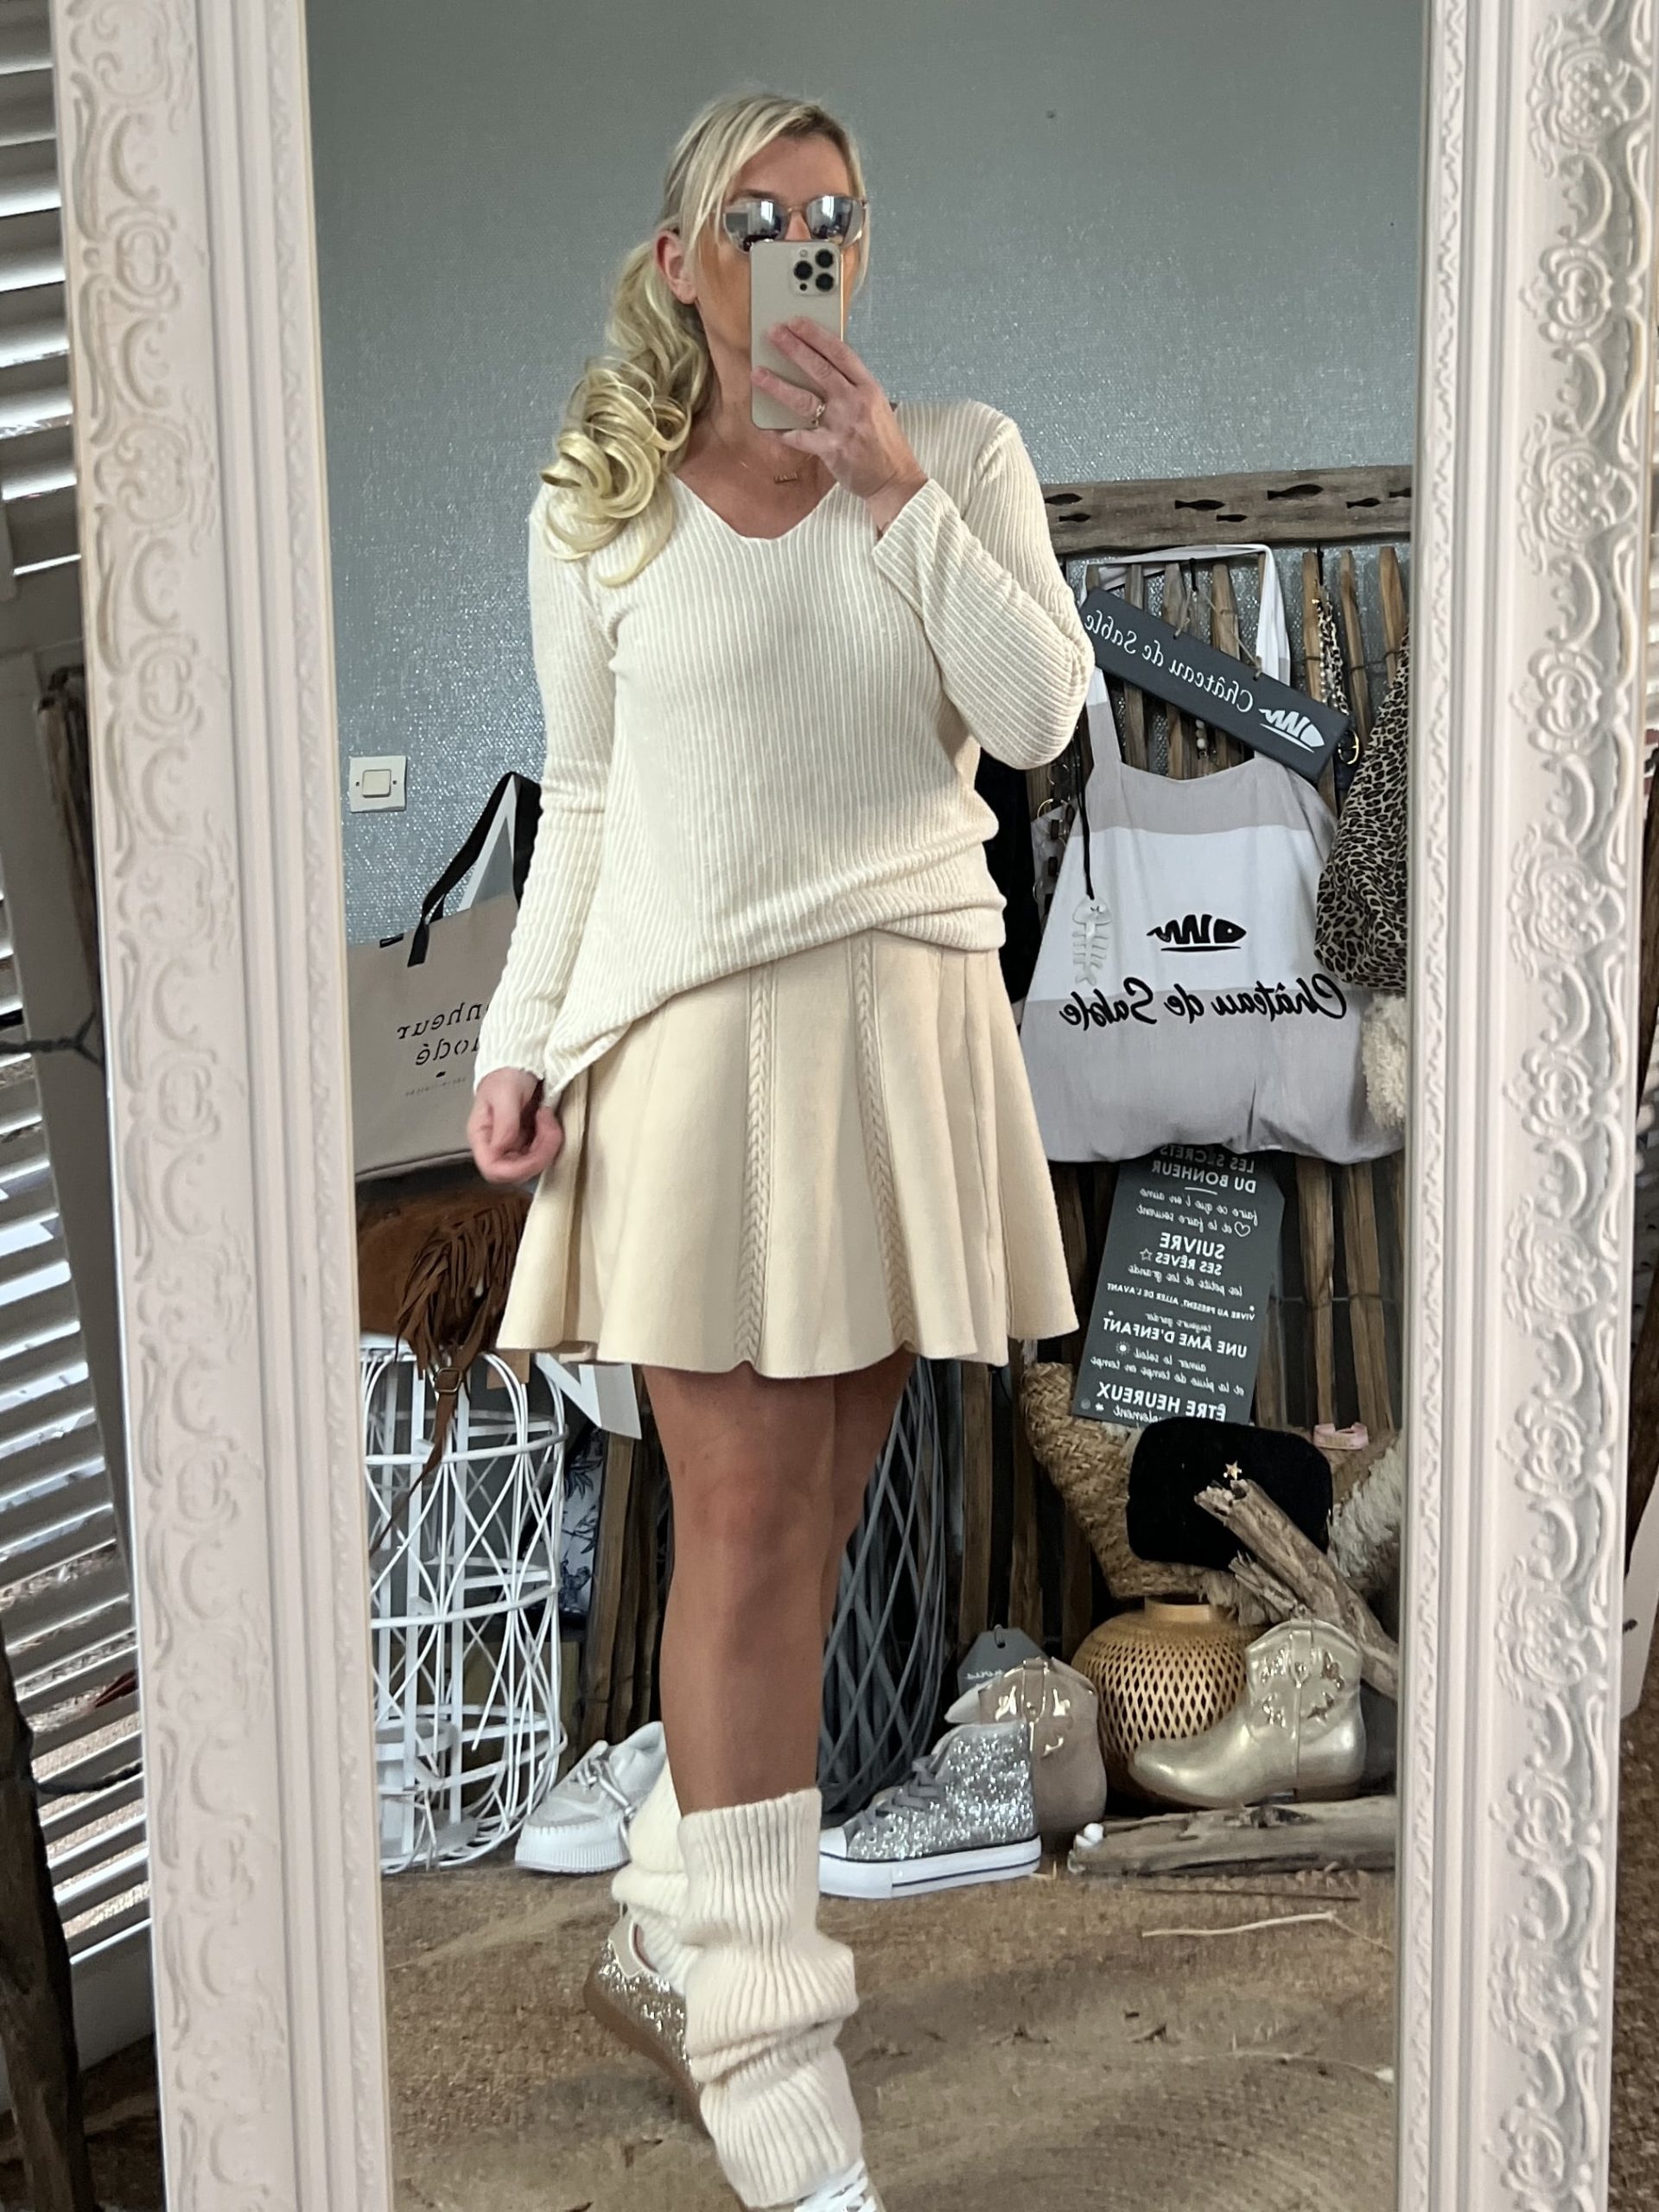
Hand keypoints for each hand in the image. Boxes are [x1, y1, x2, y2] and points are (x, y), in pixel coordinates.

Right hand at [469, 1067, 562, 1184]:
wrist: (521, 1059)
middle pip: (517, 1171)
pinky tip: (548, 1120)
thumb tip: (503, 1147)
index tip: (536, 1154)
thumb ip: (505, 1122)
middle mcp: (496, 1144)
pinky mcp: (528, 1140)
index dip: (516, 1170)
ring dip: (548, 1145)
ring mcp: (513, 1143)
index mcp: (482, 1136)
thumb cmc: (507, 1072)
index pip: (493, 1169)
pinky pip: (542, 1152)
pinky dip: (551, 1139)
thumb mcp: (505, 1093)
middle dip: (539, 1154)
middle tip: (547, 1125)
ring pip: (533, 1164)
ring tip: (547, 1117)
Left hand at [753, 321, 927, 523]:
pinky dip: (781, 432)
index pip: (840, 352)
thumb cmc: (884, 443)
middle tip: (773, 333)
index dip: (816, 335)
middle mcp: (855, 402)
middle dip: (794, 348)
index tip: (797, 322)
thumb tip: (823, 369)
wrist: (894, 478)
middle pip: (820, 368)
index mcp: (868, 387)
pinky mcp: (832, 448)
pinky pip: (800, 437)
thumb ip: (853, 388)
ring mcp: (843, 425)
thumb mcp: (876, 406)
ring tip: (758, 374)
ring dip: (778, 385)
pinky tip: (765, 425)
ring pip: (804, 399)